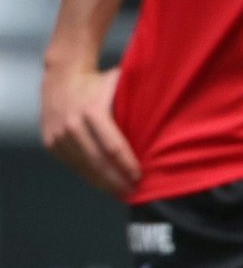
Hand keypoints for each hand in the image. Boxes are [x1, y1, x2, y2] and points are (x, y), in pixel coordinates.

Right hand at [40, 63, 138, 195]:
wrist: (61, 76)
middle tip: (132, 191)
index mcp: (93, 112)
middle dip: (116, 179)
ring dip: (102, 182)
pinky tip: (101, 182)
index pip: (112, 146)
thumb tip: (166, 113)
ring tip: (119, 191)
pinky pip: (72, 164)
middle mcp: (73, 126)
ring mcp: (58, 135)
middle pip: (97, 161)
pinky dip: (87, 174)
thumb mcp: (118, 84)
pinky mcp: (50, 142)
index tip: (139, 176)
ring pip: (83, 166)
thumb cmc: (98, 81)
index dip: (126, 163)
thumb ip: (137, 99)